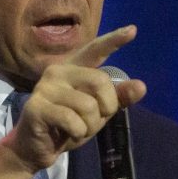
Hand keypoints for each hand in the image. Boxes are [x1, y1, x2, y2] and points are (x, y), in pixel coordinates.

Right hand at [0, 27, 147, 178]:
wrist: (36, 148)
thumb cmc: (67, 126)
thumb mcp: (97, 112)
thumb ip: (117, 98)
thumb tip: (141, 86)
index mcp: (73, 68)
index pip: (95, 50)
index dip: (114, 40)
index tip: (133, 30)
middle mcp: (57, 72)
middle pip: (100, 81)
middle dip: (107, 107)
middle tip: (95, 120)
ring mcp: (45, 88)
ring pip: (88, 106)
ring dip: (90, 125)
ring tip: (77, 129)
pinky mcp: (37, 107)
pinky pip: (73, 121)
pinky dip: (78, 133)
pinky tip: (67, 134)